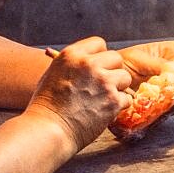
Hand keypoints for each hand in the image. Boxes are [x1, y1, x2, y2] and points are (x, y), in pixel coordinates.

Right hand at [27, 36, 132, 150]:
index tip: (96, 67)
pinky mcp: (113, 100)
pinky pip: (127, 98)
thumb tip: (88, 62)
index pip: (99, 43)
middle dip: (112, 70)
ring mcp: (102, 82)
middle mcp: (88, 64)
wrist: (49, 129)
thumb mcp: (53, 73)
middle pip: (116, 58)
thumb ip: (73, 65)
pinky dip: (119, 106)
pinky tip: (105, 111)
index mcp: (71, 54)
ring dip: (118, 87)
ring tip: (104, 99)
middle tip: (103, 85)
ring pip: (125, 77)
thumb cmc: (46, 105)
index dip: (100, 56)